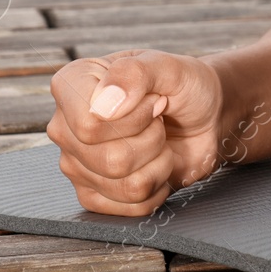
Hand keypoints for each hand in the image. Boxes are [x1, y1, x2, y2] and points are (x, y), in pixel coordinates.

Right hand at [46, 49, 225, 215]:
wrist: (204, 115)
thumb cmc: (184, 86)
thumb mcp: (168, 66)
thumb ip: (134, 73)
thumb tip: (103, 105)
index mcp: (72, 86)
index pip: (90, 125)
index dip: (136, 116)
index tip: (154, 99)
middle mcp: (66, 127)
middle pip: (110, 159)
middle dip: (153, 139)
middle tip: (159, 119)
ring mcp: (76, 164)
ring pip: (124, 184)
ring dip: (159, 161)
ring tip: (159, 139)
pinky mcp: (94, 194)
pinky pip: (131, 206)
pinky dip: (158, 185)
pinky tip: (156, 162)